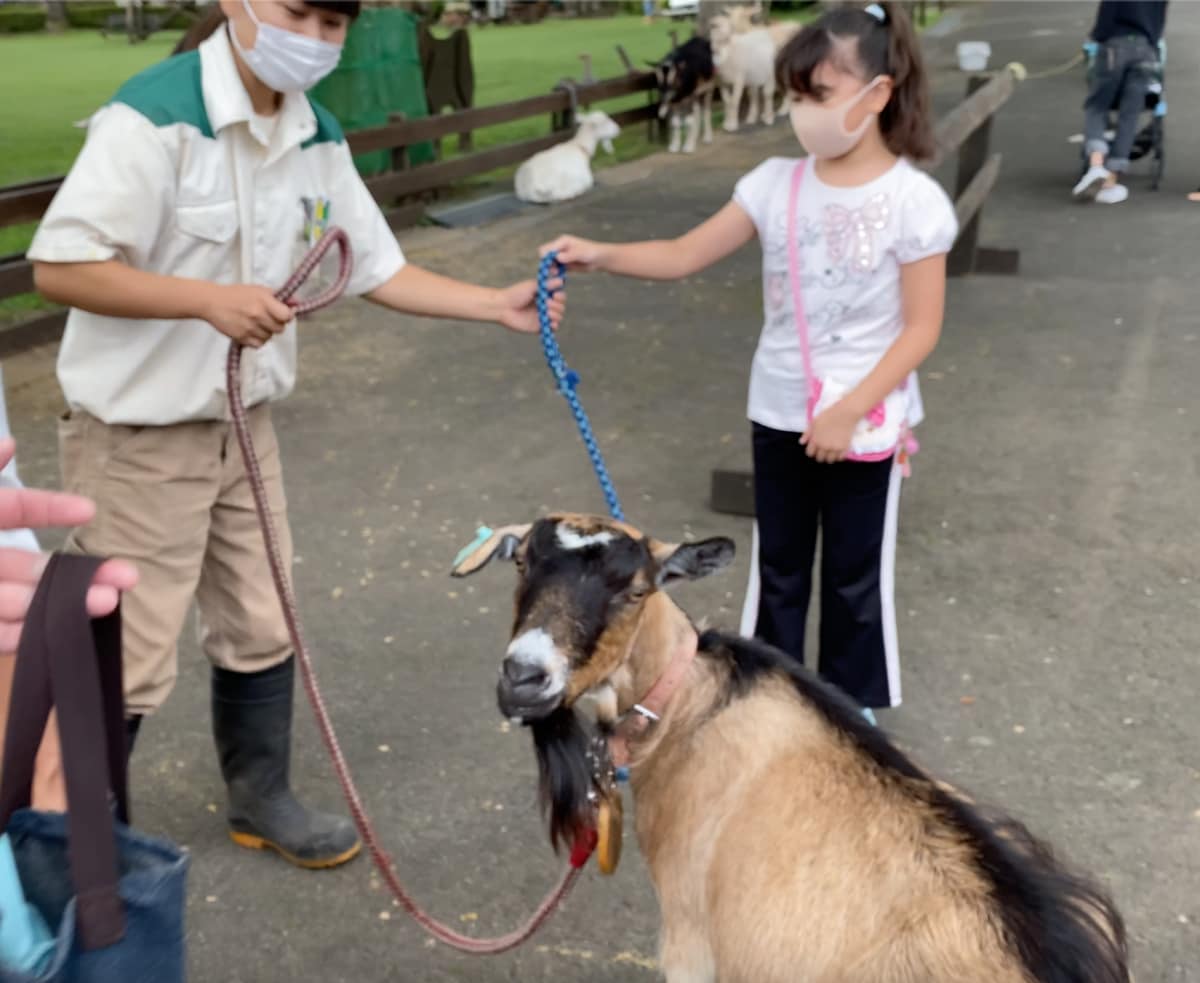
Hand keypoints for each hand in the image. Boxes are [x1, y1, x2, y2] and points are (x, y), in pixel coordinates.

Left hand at [0, 439, 138, 651]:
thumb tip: (13, 442)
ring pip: (17, 601)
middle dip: (77, 572)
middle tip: (126, 578)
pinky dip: (17, 637)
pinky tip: (48, 633)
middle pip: (28, 565)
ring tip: (104, 604)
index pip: (15, 509)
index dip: (50, 508)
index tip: (89, 511)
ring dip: (61, 603)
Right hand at [199, 284, 292, 348]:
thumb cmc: (237, 294)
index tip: (282, 313)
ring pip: (270, 337)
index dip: (286, 316)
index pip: (287, 316)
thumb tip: (297, 303)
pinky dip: (257, 340)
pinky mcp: (241, 338)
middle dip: (276, 324)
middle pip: (280, 329)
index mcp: (263, 301)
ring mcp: (249, 328)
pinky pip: (259, 344)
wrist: (212, 302)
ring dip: (266, 332)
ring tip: (256, 323)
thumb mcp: (259, 290)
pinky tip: (251, 331)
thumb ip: (278, 297)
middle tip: (267, 318)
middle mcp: (258, 315)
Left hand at [494, 278, 564, 334]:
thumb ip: (547, 285)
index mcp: (545, 295)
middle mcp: (545, 306)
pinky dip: (554, 326)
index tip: (555, 295)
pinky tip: (550, 322)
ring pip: (558, 317)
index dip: (560, 296)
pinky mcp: (539, 327)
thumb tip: (561, 281)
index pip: (560, 297)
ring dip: (556, 314)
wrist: (503, 307)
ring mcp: (543, 317)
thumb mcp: (532, 286)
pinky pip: (552, 329)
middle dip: (557, 305)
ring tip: (546, 312)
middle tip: (546, 303)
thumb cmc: (515, 294)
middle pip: (561, 307)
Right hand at [539, 235, 609, 272]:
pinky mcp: (565, 265)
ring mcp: (561, 257)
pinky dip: (557, 274)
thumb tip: (558, 257)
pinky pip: (556, 270)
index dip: (545, 257)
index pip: (546, 248)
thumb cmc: (591, 252)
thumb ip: (569, 255)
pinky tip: (560, 277)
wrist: (599, 259)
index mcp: (561, 242)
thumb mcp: (580, 252)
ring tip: (558, 275)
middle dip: (547, 265)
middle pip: (546, 257)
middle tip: (554, 272)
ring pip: (550, 264)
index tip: (549, 265)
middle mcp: (559, 249)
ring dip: (552, 270)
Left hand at [800, 402, 858, 463]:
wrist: (845, 413)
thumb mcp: (814, 423)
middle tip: (822, 450)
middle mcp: (824, 446)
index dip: (811, 452)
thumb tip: (801, 443)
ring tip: (830, 452)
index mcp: (815, 440)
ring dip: (829, 457)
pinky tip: (838, 452)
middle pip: (819, 458)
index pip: (810, 453)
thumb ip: (807, 434)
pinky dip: (838, 456)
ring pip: (830, 460)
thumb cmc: (828, 416)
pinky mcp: (844, 448)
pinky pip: (840, 458)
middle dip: (819, 455)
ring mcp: (835, 448)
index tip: (814, 449)